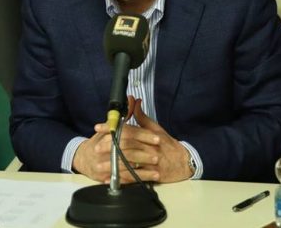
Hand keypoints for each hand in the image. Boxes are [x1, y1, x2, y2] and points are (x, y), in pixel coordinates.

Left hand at [78, 97, 193, 183]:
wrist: (184, 162)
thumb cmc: (168, 145)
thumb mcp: (156, 128)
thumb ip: (142, 116)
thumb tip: (133, 101)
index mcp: (148, 134)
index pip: (127, 129)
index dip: (112, 127)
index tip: (98, 128)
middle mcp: (149, 147)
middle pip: (127, 145)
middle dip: (110, 146)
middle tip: (96, 148)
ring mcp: (150, 162)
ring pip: (129, 162)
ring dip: (112, 164)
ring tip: (99, 166)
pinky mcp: (151, 175)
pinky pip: (134, 178)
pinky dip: (121, 179)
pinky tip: (110, 179)